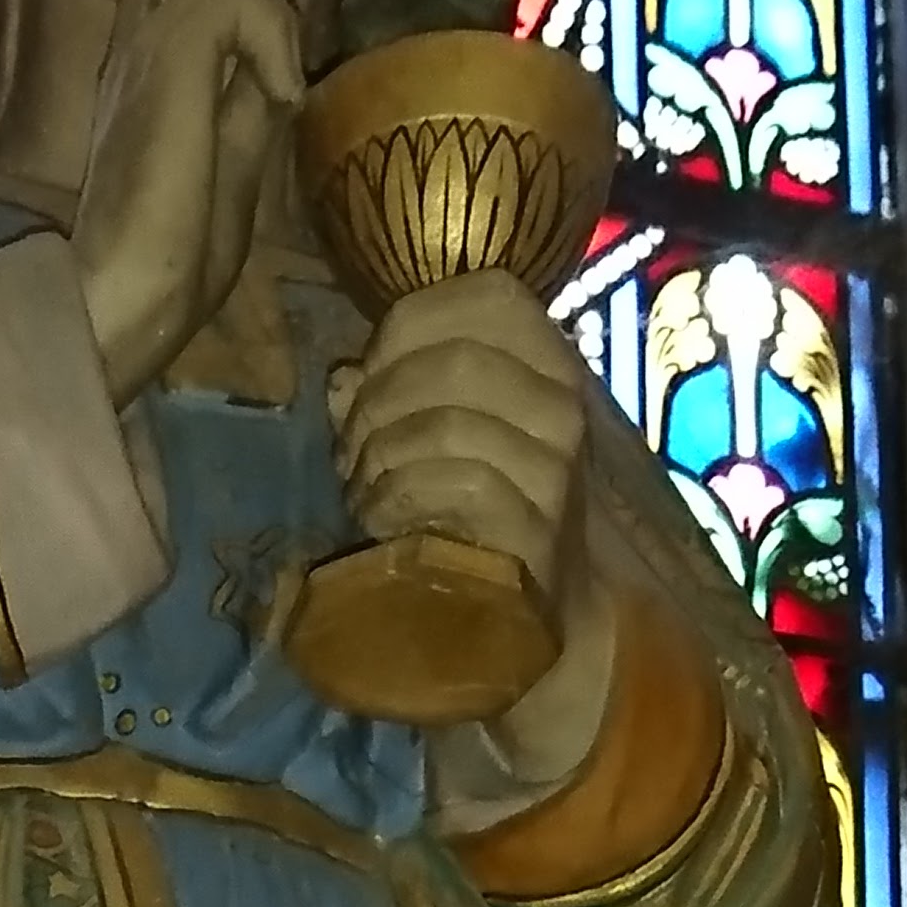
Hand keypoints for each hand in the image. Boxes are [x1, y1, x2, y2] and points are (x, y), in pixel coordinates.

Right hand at [68, 0, 312, 404]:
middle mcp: (131, 51)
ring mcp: (139, 55)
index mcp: (145, 75)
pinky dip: (270, 34)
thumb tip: (276, 63)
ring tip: (286, 65)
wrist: (127, 298)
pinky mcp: (160, 67)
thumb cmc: (174, 261)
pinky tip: (279, 94)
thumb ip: (245, 106)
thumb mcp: (231, 166)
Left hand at [329, 276, 583, 624]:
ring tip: (361, 487)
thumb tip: (342, 379)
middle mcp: (564, 405)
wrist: (532, 610)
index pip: (492, 296)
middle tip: (350, 446)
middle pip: (458, 358)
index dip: (412, 322)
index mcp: (550, 363)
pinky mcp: (538, 526)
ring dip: (380, 456)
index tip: (369, 370)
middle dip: (381, 400)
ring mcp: (558, 467)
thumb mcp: (439, 434)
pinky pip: (454, 484)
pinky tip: (380, 519)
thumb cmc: (478, 509)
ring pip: (449, 422)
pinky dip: (396, 498)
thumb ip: (390, 392)